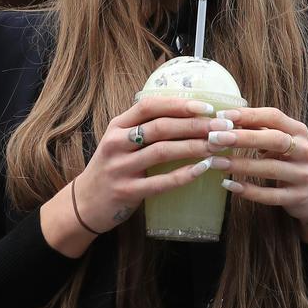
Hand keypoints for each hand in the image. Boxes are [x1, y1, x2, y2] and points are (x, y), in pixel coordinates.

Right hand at [40, 96, 235, 252]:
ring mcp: (120, 168)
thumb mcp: (121, 140)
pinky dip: (184, 175)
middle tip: (222, 127)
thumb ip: (145, 126)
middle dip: (195, 125)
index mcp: (117, 125)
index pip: (149, 106)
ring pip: (162, 152)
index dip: (180, 105)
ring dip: (194, 147)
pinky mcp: (127, 191)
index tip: (208, 107)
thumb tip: (187, 110)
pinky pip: (160, 182)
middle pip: (160, 127)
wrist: (84, 203)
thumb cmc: (112, 167)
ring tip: (218, 146)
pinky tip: (203, 169)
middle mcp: (116, 143)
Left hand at [207, 107, 307, 243]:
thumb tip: (226, 119)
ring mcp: (303, 175)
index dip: (248, 115)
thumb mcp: (284, 141)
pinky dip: (249, 191)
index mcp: (299, 131)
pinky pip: (271, 195)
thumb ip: (260, 130)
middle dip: (243, 137)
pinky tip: (229, 185)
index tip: (222, 115)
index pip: (274, 117)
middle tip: (215, 137)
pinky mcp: (297, 197)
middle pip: (274, 140)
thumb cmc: (294, 161)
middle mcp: (304, 151)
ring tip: (215, 162)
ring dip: (240, 165)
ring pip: (270, 168)